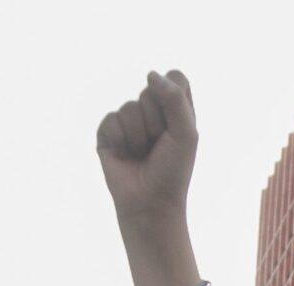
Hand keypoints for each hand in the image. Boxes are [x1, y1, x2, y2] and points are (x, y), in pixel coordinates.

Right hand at [96, 71, 198, 225]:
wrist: (150, 202)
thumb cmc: (173, 171)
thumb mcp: (186, 133)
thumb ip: (174, 99)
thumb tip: (150, 74)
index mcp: (175, 108)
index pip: (175, 77)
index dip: (174, 98)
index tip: (176, 124)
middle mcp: (150, 110)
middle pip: (150, 91)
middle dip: (157, 122)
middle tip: (158, 145)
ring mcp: (128, 120)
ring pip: (129, 107)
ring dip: (139, 136)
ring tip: (142, 154)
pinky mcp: (107, 132)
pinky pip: (112, 120)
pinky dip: (121, 141)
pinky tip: (125, 156)